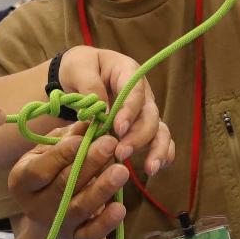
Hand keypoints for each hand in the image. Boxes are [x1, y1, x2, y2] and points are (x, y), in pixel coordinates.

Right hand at [8, 125, 131, 238]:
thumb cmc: (51, 170)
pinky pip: (91, 233)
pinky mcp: (76, 237)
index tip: (85, 135)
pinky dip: (106, 223)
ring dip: (102, 189)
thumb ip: (69, 136)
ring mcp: (56, 224)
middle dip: (88, 163)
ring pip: (80, 207)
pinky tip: (120, 208)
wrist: (50, 212)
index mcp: (21, 180)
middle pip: (64, 185)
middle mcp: (35, 205)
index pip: (40, 169)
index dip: (62, 153)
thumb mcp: (50, 150)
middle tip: (111, 143)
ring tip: (122, 170)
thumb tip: (91, 120)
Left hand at [55, 46, 174, 176]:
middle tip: (120, 153)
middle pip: (150, 115)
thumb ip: (89, 87)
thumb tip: (102, 112)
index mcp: (128, 72)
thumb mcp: (77, 69)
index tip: (118, 129)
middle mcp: (142, 93)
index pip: (135, 91)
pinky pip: (160, 140)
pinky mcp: (142, 127)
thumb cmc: (78, 69)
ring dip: (156, 149)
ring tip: (149, 169)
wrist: (77, 76)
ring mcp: (144, 111)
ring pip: (159, 130)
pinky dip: (162, 153)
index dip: (129, 111)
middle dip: (138, 136)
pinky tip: (154, 168)